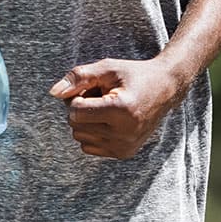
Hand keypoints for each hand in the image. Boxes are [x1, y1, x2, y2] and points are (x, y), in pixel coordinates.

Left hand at [49, 57, 181, 159]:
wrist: (167, 88)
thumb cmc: (135, 75)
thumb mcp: (108, 68)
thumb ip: (79, 76)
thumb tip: (54, 93)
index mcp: (122, 109)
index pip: (75, 112)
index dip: (77, 97)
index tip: (93, 88)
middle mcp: (125, 132)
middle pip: (76, 126)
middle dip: (81, 109)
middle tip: (101, 96)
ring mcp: (125, 146)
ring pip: (80, 138)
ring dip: (87, 122)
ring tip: (106, 107)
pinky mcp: (124, 153)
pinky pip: (89, 147)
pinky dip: (93, 133)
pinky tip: (110, 120)